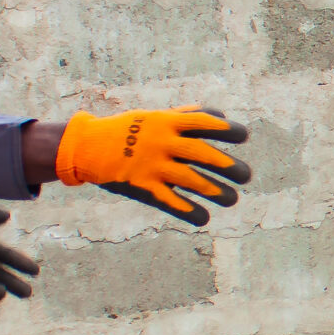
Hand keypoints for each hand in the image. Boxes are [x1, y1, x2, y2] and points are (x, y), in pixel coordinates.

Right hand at [55, 107, 250, 226]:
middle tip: (246, 175)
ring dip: (216, 191)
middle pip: (202, 155)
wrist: (87, 146)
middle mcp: (162, 143)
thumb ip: (185, 116)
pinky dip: (189, 211)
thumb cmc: (128, 129)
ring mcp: (152, 166)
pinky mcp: (143, 187)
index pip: (203, 124)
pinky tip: (204, 217)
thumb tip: (218, 116)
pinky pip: (170, 201)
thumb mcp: (155, 117)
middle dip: (227, 166)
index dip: (226, 129)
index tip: (244, 136)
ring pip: (191, 181)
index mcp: (166, 122)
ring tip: (233, 199)